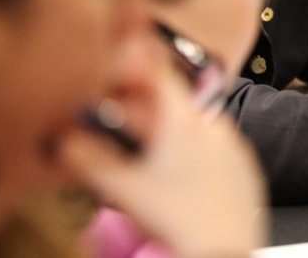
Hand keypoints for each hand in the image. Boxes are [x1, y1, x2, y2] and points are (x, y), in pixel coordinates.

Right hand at [59, 72, 264, 257]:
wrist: (224, 253)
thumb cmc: (180, 222)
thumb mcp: (125, 189)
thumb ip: (89, 161)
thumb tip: (64, 142)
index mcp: (185, 121)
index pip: (158, 75)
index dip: (134, 68)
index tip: (119, 70)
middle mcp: (213, 126)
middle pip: (171, 106)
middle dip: (141, 114)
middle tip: (115, 128)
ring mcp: (233, 147)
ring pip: (192, 128)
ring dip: (165, 134)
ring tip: (144, 160)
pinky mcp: (244, 169)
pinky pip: (214, 149)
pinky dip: (192, 153)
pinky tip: (176, 178)